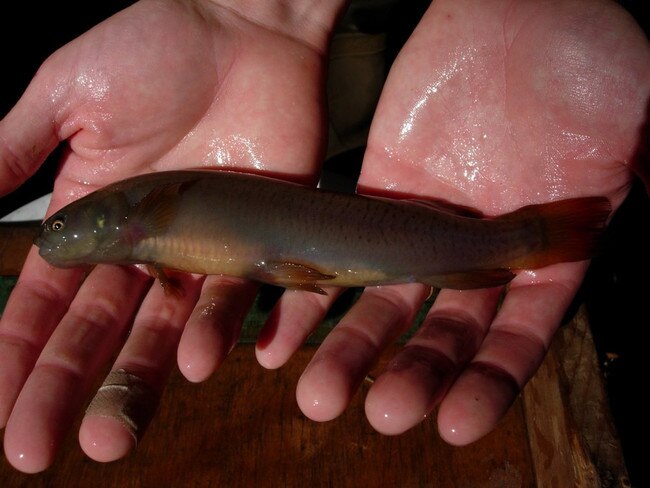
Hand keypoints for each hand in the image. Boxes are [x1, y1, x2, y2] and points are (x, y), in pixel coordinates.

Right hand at [0, 0, 343, 471]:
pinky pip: (243, 296)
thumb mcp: (66, 95)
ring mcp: (202, 248)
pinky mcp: (256, 238)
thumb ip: (13, 150)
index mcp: (91, 218)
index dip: (17, 358)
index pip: (45, 304)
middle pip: (101, 333)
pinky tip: (203, 364)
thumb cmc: (154, 47)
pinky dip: (225, 330)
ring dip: (142, 380)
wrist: (243, 29)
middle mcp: (144, 246)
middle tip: (41, 451)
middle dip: (68, 390)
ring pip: (168, 330)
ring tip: (114, 431)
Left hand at [256, 0, 648, 442]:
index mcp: (542, 255)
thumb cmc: (589, 61)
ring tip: (320, 396)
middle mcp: (479, 252)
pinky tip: (282, 336)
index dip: (489, 382)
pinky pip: (340, 249)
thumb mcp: (632, 128)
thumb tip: (633, 219)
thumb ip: (634, 186)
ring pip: (385, 302)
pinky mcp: (374, 195)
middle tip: (382, 415)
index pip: (516, 337)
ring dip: (353, 351)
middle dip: (413, 375)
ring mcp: (423, 225)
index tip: (457, 424)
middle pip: (442, 331)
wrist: (520, 10)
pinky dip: (313, 294)